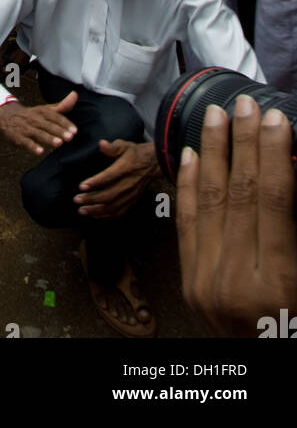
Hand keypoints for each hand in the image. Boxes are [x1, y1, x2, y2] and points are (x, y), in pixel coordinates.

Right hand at [0, 91, 77, 155]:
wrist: (7, 115)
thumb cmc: (32, 115)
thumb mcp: (46, 109)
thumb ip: (62, 106)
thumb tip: (75, 95)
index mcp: (42, 111)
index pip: (55, 116)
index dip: (65, 123)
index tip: (75, 131)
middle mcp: (34, 118)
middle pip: (47, 124)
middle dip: (59, 130)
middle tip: (70, 137)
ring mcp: (25, 127)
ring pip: (37, 132)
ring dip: (48, 138)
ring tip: (59, 143)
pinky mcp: (18, 136)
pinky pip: (25, 141)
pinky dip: (32, 146)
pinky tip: (40, 152)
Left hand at [74, 138, 157, 218]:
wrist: (154, 164)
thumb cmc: (135, 153)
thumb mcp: (125, 145)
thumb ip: (113, 147)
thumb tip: (101, 144)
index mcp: (126, 168)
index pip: (109, 177)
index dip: (95, 182)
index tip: (82, 186)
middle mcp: (129, 184)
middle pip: (109, 195)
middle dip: (91, 199)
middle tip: (76, 199)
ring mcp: (131, 195)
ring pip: (113, 206)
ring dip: (96, 210)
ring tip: (82, 210)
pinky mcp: (133, 201)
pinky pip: (120, 212)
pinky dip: (107, 216)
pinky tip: (95, 215)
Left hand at [176, 98, 296, 337]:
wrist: (264, 367)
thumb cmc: (294, 323)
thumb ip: (295, 228)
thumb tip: (289, 167)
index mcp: (278, 284)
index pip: (274, 203)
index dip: (273, 155)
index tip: (274, 119)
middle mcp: (236, 283)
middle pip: (240, 195)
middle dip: (243, 143)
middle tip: (245, 104)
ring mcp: (206, 284)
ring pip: (208, 202)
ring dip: (212, 152)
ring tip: (215, 116)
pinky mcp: (190, 283)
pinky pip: (186, 224)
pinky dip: (188, 185)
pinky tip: (189, 154)